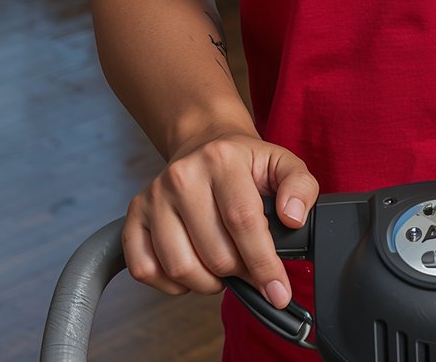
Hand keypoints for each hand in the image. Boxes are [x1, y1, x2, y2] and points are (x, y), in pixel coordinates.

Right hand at [123, 126, 319, 310]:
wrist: (204, 144)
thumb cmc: (244, 163)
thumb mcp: (282, 164)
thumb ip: (300, 187)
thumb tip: (293, 217)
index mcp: (221, 160)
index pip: (244, 222)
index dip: (264, 265)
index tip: (279, 291)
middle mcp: (182, 176)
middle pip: (215, 253)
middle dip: (240, 273)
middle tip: (248, 266)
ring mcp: (154, 197)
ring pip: (180, 268)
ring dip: (208, 282)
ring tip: (222, 267)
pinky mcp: (134, 216)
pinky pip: (145, 269)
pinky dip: (171, 284)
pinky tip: (192, 269)